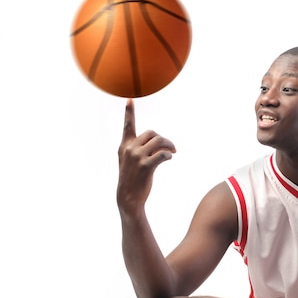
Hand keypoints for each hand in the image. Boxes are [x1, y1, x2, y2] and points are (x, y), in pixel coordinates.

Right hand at [117, 99, 175, 213]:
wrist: (128, 198)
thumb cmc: (133, 179)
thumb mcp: (131, 161)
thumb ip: (138, 149)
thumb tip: (158, 141)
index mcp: (124, 146)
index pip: (128, 126)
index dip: (129, 112)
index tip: (129, 100)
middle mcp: (129, 149)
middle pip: (152, 133)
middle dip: (164, 139)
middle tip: (171, 148)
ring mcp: (137, 157)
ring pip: (159, 141)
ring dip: (169, 145)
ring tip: (173, 152)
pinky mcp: (146, 166)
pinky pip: (163, 154)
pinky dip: (169, 155)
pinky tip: (169, 158)